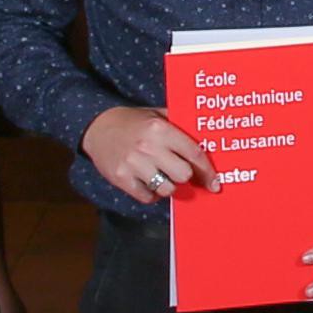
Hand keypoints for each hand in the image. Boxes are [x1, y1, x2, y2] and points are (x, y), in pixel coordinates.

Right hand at [80, 105, 210, 205]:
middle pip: (183, 174)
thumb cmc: (133, 122)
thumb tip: (207, 140)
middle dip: (185, 176)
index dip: (207, 171)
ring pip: (167, 189)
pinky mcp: (122, 178)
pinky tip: (148, 182)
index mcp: (160, 129)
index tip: (214, 183)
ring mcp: (134, 164)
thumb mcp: (157, 115)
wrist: (97, 127)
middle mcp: (148, 147)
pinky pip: (147, 196)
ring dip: (168, 186)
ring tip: (162, 176)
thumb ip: (179, 125)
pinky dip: (151, 193)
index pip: (194, 153)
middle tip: (178, 171)